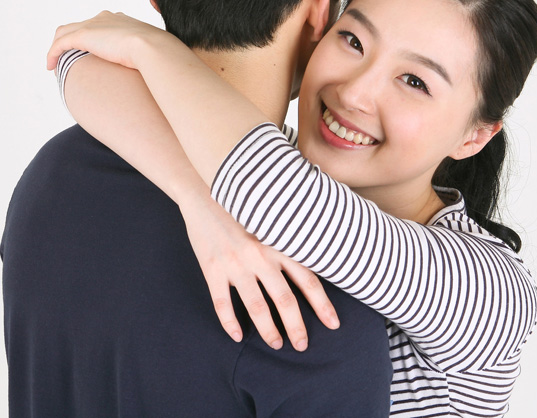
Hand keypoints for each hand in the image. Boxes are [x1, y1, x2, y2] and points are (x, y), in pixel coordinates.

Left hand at [46, 11, 171, 71]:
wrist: (153, 48)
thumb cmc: (157, 54)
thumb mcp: (151, 53)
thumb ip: (146, 57)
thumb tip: (152, 70)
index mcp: (120, 20)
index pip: (98, 25)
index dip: (90, 38)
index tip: (89, 53)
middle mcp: (104, 18)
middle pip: (79, 26)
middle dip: (70, 40)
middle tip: (66, 58)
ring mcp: (94, 25)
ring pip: (65, 32)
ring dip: (57, 47)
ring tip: (55, 64)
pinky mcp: (84, 35)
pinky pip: (60, 44)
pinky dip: (52, 54)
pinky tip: (50, 67)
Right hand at [181, 197, 339, 351]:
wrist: (203, 192)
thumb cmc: (241, 206)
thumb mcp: (272, 217)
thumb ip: (290, 236)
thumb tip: (319, 251)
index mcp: (278, 243)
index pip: (308, 279)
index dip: (322, 304)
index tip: (333, 324)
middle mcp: (260, 255)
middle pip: (285, 299)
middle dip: (296, 326)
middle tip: (302, 345)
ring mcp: (235, 264)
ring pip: (256, 306)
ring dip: (268, 330)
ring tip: (276, 344)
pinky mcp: (212, 268)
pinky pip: (222, 303)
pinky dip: (230, 323)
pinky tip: (237, 336)